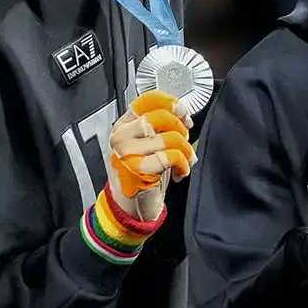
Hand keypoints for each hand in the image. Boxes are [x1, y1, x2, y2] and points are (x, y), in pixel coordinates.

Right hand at [108, 90, 195, 221]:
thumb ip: (162, 125)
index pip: (147, 100)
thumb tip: (183, 114)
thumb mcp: (149, 144)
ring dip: (186, 150)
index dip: (170, 102)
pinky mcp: (138, 170)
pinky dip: (183, 164)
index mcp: (123, 125)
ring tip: (185, 160)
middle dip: (181, 129)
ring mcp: (127, 153)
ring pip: (170, 138)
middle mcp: (122, 136)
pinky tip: (180, 172)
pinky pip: (171, 157)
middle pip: (161, 117)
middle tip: (184, 142)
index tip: (182, 113)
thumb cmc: (142, 174)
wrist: (130, 207)